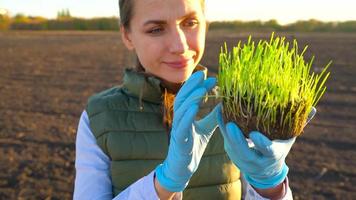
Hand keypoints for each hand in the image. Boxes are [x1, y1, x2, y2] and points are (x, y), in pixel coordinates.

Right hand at [155, 71, 218, 191]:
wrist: (184, 168)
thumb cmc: (193, 147)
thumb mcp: (206, 129)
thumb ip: (212, 117)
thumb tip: (224, 104)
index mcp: (184, 116)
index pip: (189, 96)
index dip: (198, 86)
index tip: (211, 78)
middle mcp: (179, 120)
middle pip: (182, 98)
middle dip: (192, 85)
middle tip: (204, 75)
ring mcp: (177, 129)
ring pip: (180, 109)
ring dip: (191, 97)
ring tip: (201, 88)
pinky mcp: (179, 140)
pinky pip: (181, 126)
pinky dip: (188, 115)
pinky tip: (195, 106)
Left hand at [216, 104, 315, 188]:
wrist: (265, 170)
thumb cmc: (278, 148)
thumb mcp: (289, 139)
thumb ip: (299, 124)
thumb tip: (313, 108)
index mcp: (273, 156)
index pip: (267, 151)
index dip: (261, 143)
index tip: (254, 134)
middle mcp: (257, 160)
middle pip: (245, 152)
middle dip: (237, 139)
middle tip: (230, 125)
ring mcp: (243, 160)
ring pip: (231, 148)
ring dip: (225, 131)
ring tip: (221, 112)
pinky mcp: (232, 155)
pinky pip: (225, 142)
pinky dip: (221, 128)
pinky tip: (219, 113)